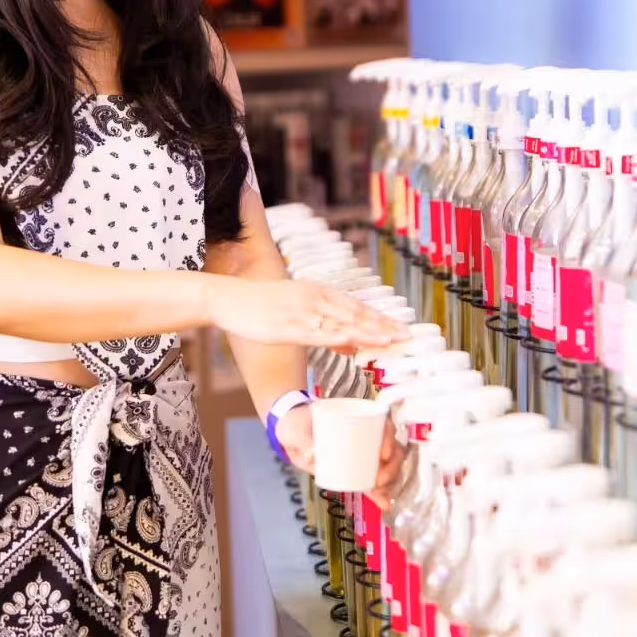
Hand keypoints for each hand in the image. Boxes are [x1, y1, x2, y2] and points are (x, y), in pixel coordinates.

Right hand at [210, 277, 406, 350]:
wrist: (227, 298)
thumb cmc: (260, 309)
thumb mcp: (297, 317)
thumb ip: (325, 329)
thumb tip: (350, 344)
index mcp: (318, 293)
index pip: (357, 307)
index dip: (381, 319)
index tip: (403, 329)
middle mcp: (315, 298)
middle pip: (357, 313)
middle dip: (384, 326)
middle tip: (409, 336)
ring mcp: (302, 311)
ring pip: (343, 321)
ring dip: (370, 331)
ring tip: (393, 340)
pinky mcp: (288, 325)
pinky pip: (319, 332)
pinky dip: (341, 336)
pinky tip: (356, 342)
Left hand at [275, 405, 402, 508]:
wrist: (289, 434)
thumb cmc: (296, 423)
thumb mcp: (296, 427)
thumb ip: (302, 439)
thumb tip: (314, 453)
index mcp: (356, 419)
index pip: (382, 424)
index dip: (389, 438)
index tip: (383, 454)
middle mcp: (364, 435)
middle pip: (391, 448)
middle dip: (391, 466)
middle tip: (379, 479)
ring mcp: (361, 453)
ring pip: (385, 466)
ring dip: (388, 480)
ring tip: (380, 491)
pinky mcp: (353, 471)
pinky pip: (370, 481)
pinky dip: (378, 492)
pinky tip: (384, 503)